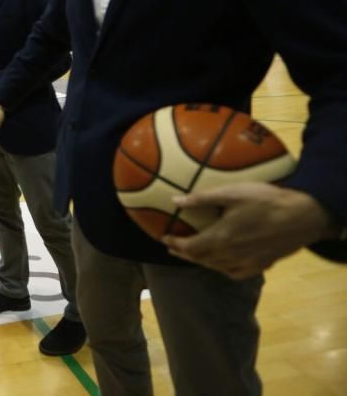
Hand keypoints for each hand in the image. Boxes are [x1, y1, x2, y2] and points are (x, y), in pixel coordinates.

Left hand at [163, 183, 338, 279]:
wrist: (302, 217)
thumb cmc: (266, 201)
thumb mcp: (232, 193)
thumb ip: (202, 199)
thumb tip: (175, 201)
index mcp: (222, 238)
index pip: (190, 247)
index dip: (174, 244)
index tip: (163, 238)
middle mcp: (232, 255)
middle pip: (201, 259)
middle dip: (183, 254)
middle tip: (172, 247)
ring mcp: (248, 262)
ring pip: (216, 267)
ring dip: (200, 261)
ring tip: (192, 254)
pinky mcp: (262, 265)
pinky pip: (235, 273)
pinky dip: (221, 268)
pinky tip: (221, 263)